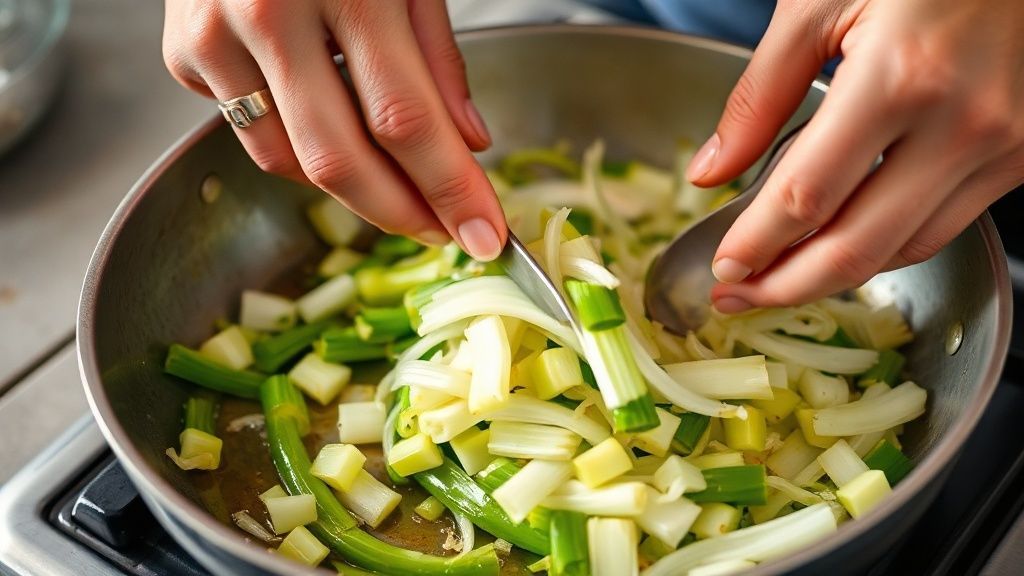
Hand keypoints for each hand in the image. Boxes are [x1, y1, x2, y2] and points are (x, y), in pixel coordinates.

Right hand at [162, 1, 505, 259]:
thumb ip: (440, 57)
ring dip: (352, 188)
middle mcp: (269, 12)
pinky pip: (249, 130)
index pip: (407, 119)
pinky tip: (327, 121)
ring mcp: (214, 34)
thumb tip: (468, 146)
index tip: (485, 237)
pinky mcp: (182, 52)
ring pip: (288, 161)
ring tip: (397, 182)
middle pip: (339, 160)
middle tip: (445, 235)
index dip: (450, 190)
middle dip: (402, 214)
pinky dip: (297, 145)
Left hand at [687, 0, 1023, 311]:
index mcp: (899, 78)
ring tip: (780, 278)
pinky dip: (886, 245)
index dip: (757, 245)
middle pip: (856, 247)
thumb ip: (759, 95)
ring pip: (903, 249)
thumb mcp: (817, 3)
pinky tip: (842, 242)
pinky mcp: (1023, 154)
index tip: (724, 269)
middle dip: (786, 286)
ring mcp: (1003, 144)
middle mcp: (962, 123)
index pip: (807, 196)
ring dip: (834, 275)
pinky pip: (944, 224)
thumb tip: (712, 172)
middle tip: (737, 299)